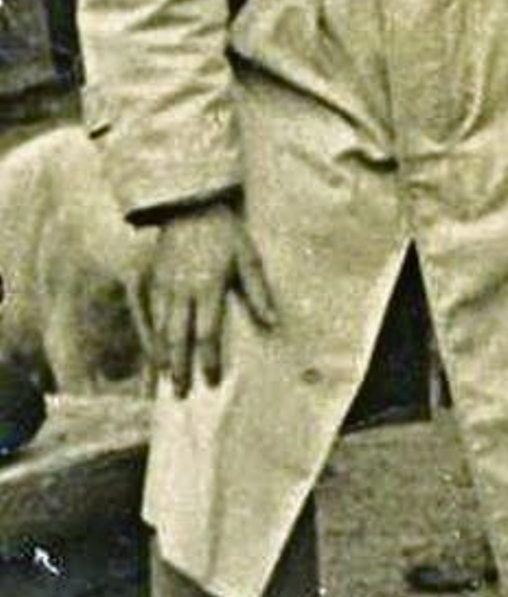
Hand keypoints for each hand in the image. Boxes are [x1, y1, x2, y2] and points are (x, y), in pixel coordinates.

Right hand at [140, 204, 276, 396]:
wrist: (190, 203)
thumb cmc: (225, 233)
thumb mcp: (248, 257)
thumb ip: (257, 292)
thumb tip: (272, 322)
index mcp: (208, 287)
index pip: (206, 333)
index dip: (208, 360)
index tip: (211, 381)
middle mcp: (181, 290)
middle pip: (176, 337)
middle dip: (178, 368)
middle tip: (180, 393)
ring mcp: (162, 285)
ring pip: (158, 329)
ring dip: (159, 357)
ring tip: (161, 381)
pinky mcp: (150, 279)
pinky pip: (146, 315)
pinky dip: (147, 337)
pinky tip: (149, 353)